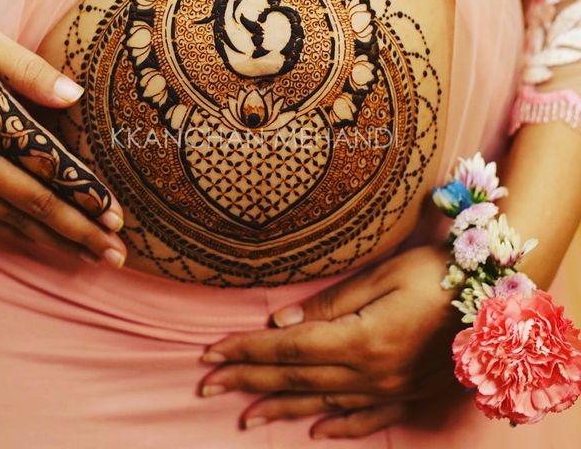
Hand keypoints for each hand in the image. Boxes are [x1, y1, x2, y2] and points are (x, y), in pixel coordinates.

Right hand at [0, 4, 125, 266]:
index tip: (117, 216)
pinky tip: (40, 242)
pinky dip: (17, 233)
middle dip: (79, 232)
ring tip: (89, 258)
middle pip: (34, 203)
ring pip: (10, 218)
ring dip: (54, 241)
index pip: (45, 165)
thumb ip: (30, 71)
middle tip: (117, 254)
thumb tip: (75, 95)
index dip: (83, 193)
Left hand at [199, 246, 460, 439]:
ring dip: (280, 408)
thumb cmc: (436, 272)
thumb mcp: (382, 277)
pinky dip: (339, 426)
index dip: (245, 352)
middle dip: (248, 379)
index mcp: (360, 340)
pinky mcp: (408, 392)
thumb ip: (330, 305)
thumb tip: (281, 323)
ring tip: (245, 416)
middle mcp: (370, 372)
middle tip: (208, 382)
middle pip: (296, 377)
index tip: (211, 353)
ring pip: (322, 401)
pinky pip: (367, 418)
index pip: (287, 348)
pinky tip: (316, 431)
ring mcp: (390, 388)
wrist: (496, 293)